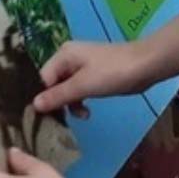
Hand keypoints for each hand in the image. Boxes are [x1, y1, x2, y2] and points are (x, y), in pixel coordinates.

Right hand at [35, 40, 151, 118]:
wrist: (145, 66)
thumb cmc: (112, 73)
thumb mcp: (83, 85)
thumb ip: (58, 95)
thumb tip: (33, 104)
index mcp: (63, 55)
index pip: (42, 79)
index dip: (42, 98)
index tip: (42, 118)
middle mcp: (68, 58)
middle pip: (52, 84)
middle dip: (56, 102)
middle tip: (60, 121)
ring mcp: (81, 67)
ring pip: (65, 90)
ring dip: (70, 104)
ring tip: (81, 116)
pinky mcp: (93, 76)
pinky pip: (78, 90)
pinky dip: (80, 101)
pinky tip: (87, 112)